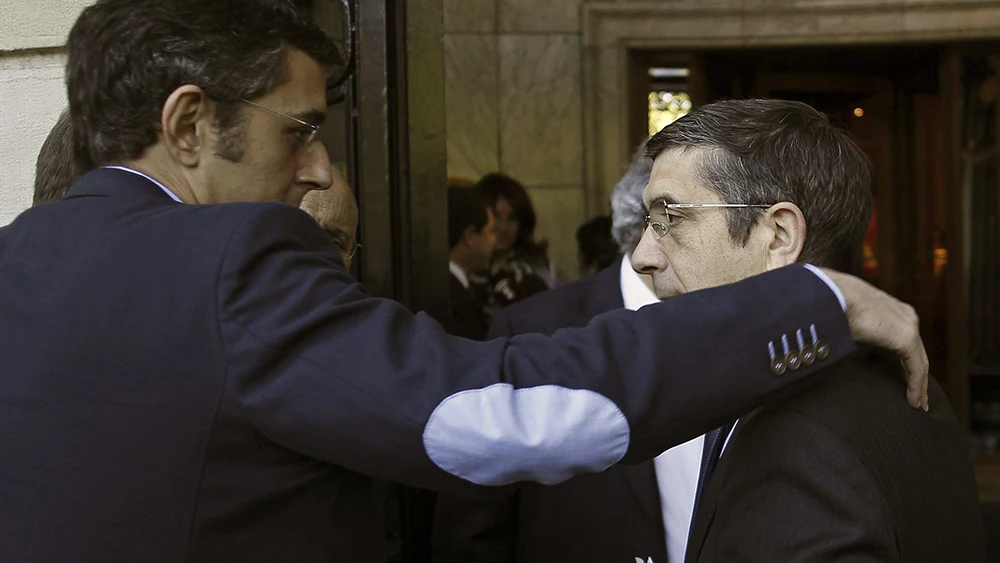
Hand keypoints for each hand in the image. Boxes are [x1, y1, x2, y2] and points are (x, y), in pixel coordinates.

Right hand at [822, 269, 928, 410]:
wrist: (832, 292)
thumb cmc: (830, 302)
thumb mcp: (843, 318)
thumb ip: (848, 331)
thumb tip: (835, 345)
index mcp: (889, 309)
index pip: (903, 339)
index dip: (904, 360)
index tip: (903, 378)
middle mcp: (904, 315)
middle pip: (916, 352)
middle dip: (917, 375)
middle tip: (917, 397)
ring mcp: (908, 324)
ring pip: (919, 361)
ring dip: (919, 384)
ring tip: (918, 403)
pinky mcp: (906, 337)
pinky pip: (916, 367)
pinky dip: (916, 385)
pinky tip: (913, 401)